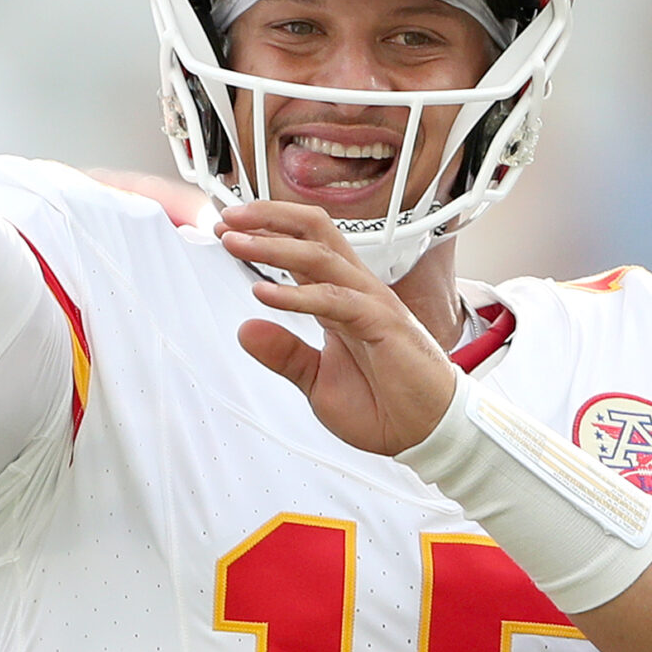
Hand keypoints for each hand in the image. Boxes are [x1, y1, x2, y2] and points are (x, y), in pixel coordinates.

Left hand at [217, 202, 455, 455]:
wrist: (425, 433)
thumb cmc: (385, 405)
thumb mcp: (318, 381)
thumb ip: (285, 354)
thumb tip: (246, 329)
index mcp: (340, 298)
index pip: (304, 245)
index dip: (265, 231)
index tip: (226, 229)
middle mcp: (355, 291)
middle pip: (314, 231)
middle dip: (267, 218)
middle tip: (226, 218)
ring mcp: (371, 303)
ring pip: (320, 256)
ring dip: (273, 246)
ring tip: (235, 243)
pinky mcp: (382, 324)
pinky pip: (335, 300)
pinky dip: (297, 294)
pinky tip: (264, 294)